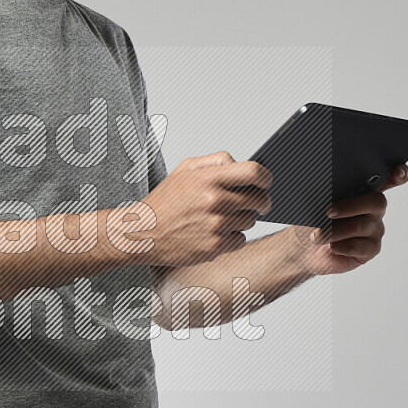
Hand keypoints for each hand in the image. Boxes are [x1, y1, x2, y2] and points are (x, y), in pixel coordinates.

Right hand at [139, 151, 271, 266]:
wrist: (142, 233)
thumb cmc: (164, 202)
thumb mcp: (184, 170)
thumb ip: (215, 160)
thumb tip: (240, 163)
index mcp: (208, 179)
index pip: (254, 172)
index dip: (265, 178)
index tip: (265, 182)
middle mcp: (214, 201)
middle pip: (259, 199)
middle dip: (259, 201)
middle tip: (252, 202)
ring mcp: (215, 226)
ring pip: (250, 221)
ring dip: (243, 219)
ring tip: (222, 217)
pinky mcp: (214, 247)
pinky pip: (240, 240)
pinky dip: (233, 237)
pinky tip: (216, 233)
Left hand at [289, 163, 407, 275]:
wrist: (306, 248)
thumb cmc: (313, 220)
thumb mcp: (316, 203)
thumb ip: (328, 193)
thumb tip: (327, 189)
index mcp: (364, 191)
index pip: (389, 179)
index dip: (399, 174)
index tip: (398, 172)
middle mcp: (374, 209)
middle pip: (377, 202)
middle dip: (350, 206)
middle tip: (328, 212)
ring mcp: (375, 229)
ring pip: (361, 226)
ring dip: (335, 231)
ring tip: (317, 235)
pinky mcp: (371, 249)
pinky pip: (359, 246)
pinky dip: (340, 246)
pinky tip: (332, 247)